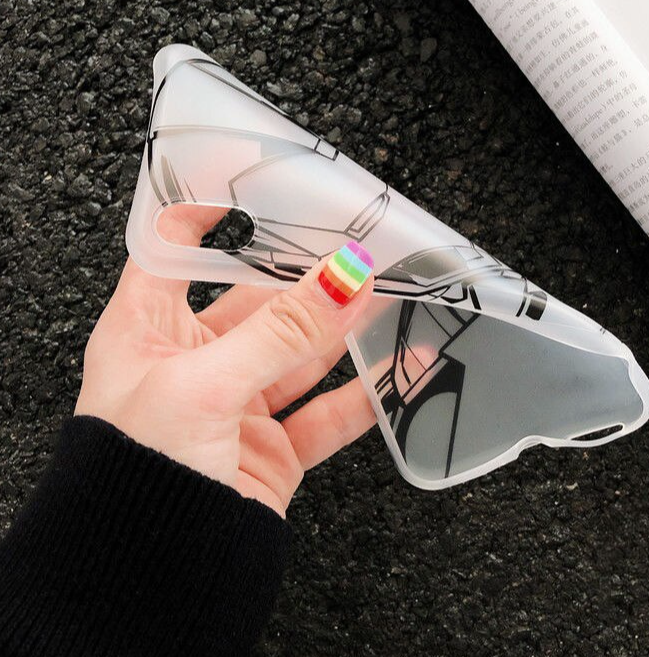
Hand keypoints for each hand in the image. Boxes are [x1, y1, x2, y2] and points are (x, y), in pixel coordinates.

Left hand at [75, 205, 375, 516]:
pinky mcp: (271, 447)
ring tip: (382, 299)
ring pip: (298, 356)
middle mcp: (191, 363)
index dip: (206, 219)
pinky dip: (362, 396)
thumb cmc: (132, 475)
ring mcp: (235, 405)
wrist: (150, 577)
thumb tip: (341, 278)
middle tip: (350, 252)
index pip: (173, 254)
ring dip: (340, 332)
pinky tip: (394, 371)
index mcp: (146, 332)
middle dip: (302, 280)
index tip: (250, 192)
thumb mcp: (203, 385)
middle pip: (254, 303)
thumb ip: (279, 333)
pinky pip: (324, 414)